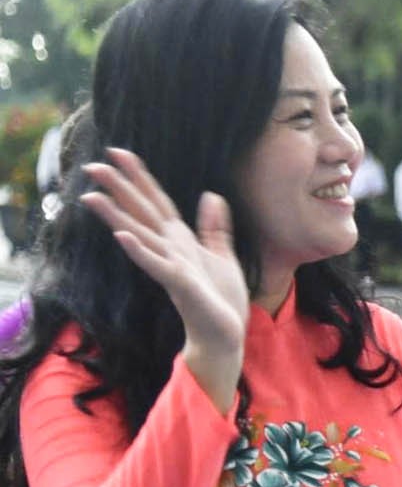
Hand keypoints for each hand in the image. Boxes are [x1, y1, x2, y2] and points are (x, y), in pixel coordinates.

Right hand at [79, 147, 249, 397]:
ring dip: (116, 216)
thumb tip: (210, 195)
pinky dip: (139, 251)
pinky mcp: (179, 285)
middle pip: (141, 213)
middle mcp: (169, 250)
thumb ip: (214, 228)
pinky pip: (155, 265)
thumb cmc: (220, 299)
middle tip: (92, 165)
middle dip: (119, 189)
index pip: (156, 202)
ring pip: (140, 235)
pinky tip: (121, 237)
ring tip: (91, 196)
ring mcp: (171, 266)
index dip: (140, 177)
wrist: (225, 334)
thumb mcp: (222, 256)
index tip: (119, 152)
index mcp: (180, 241)